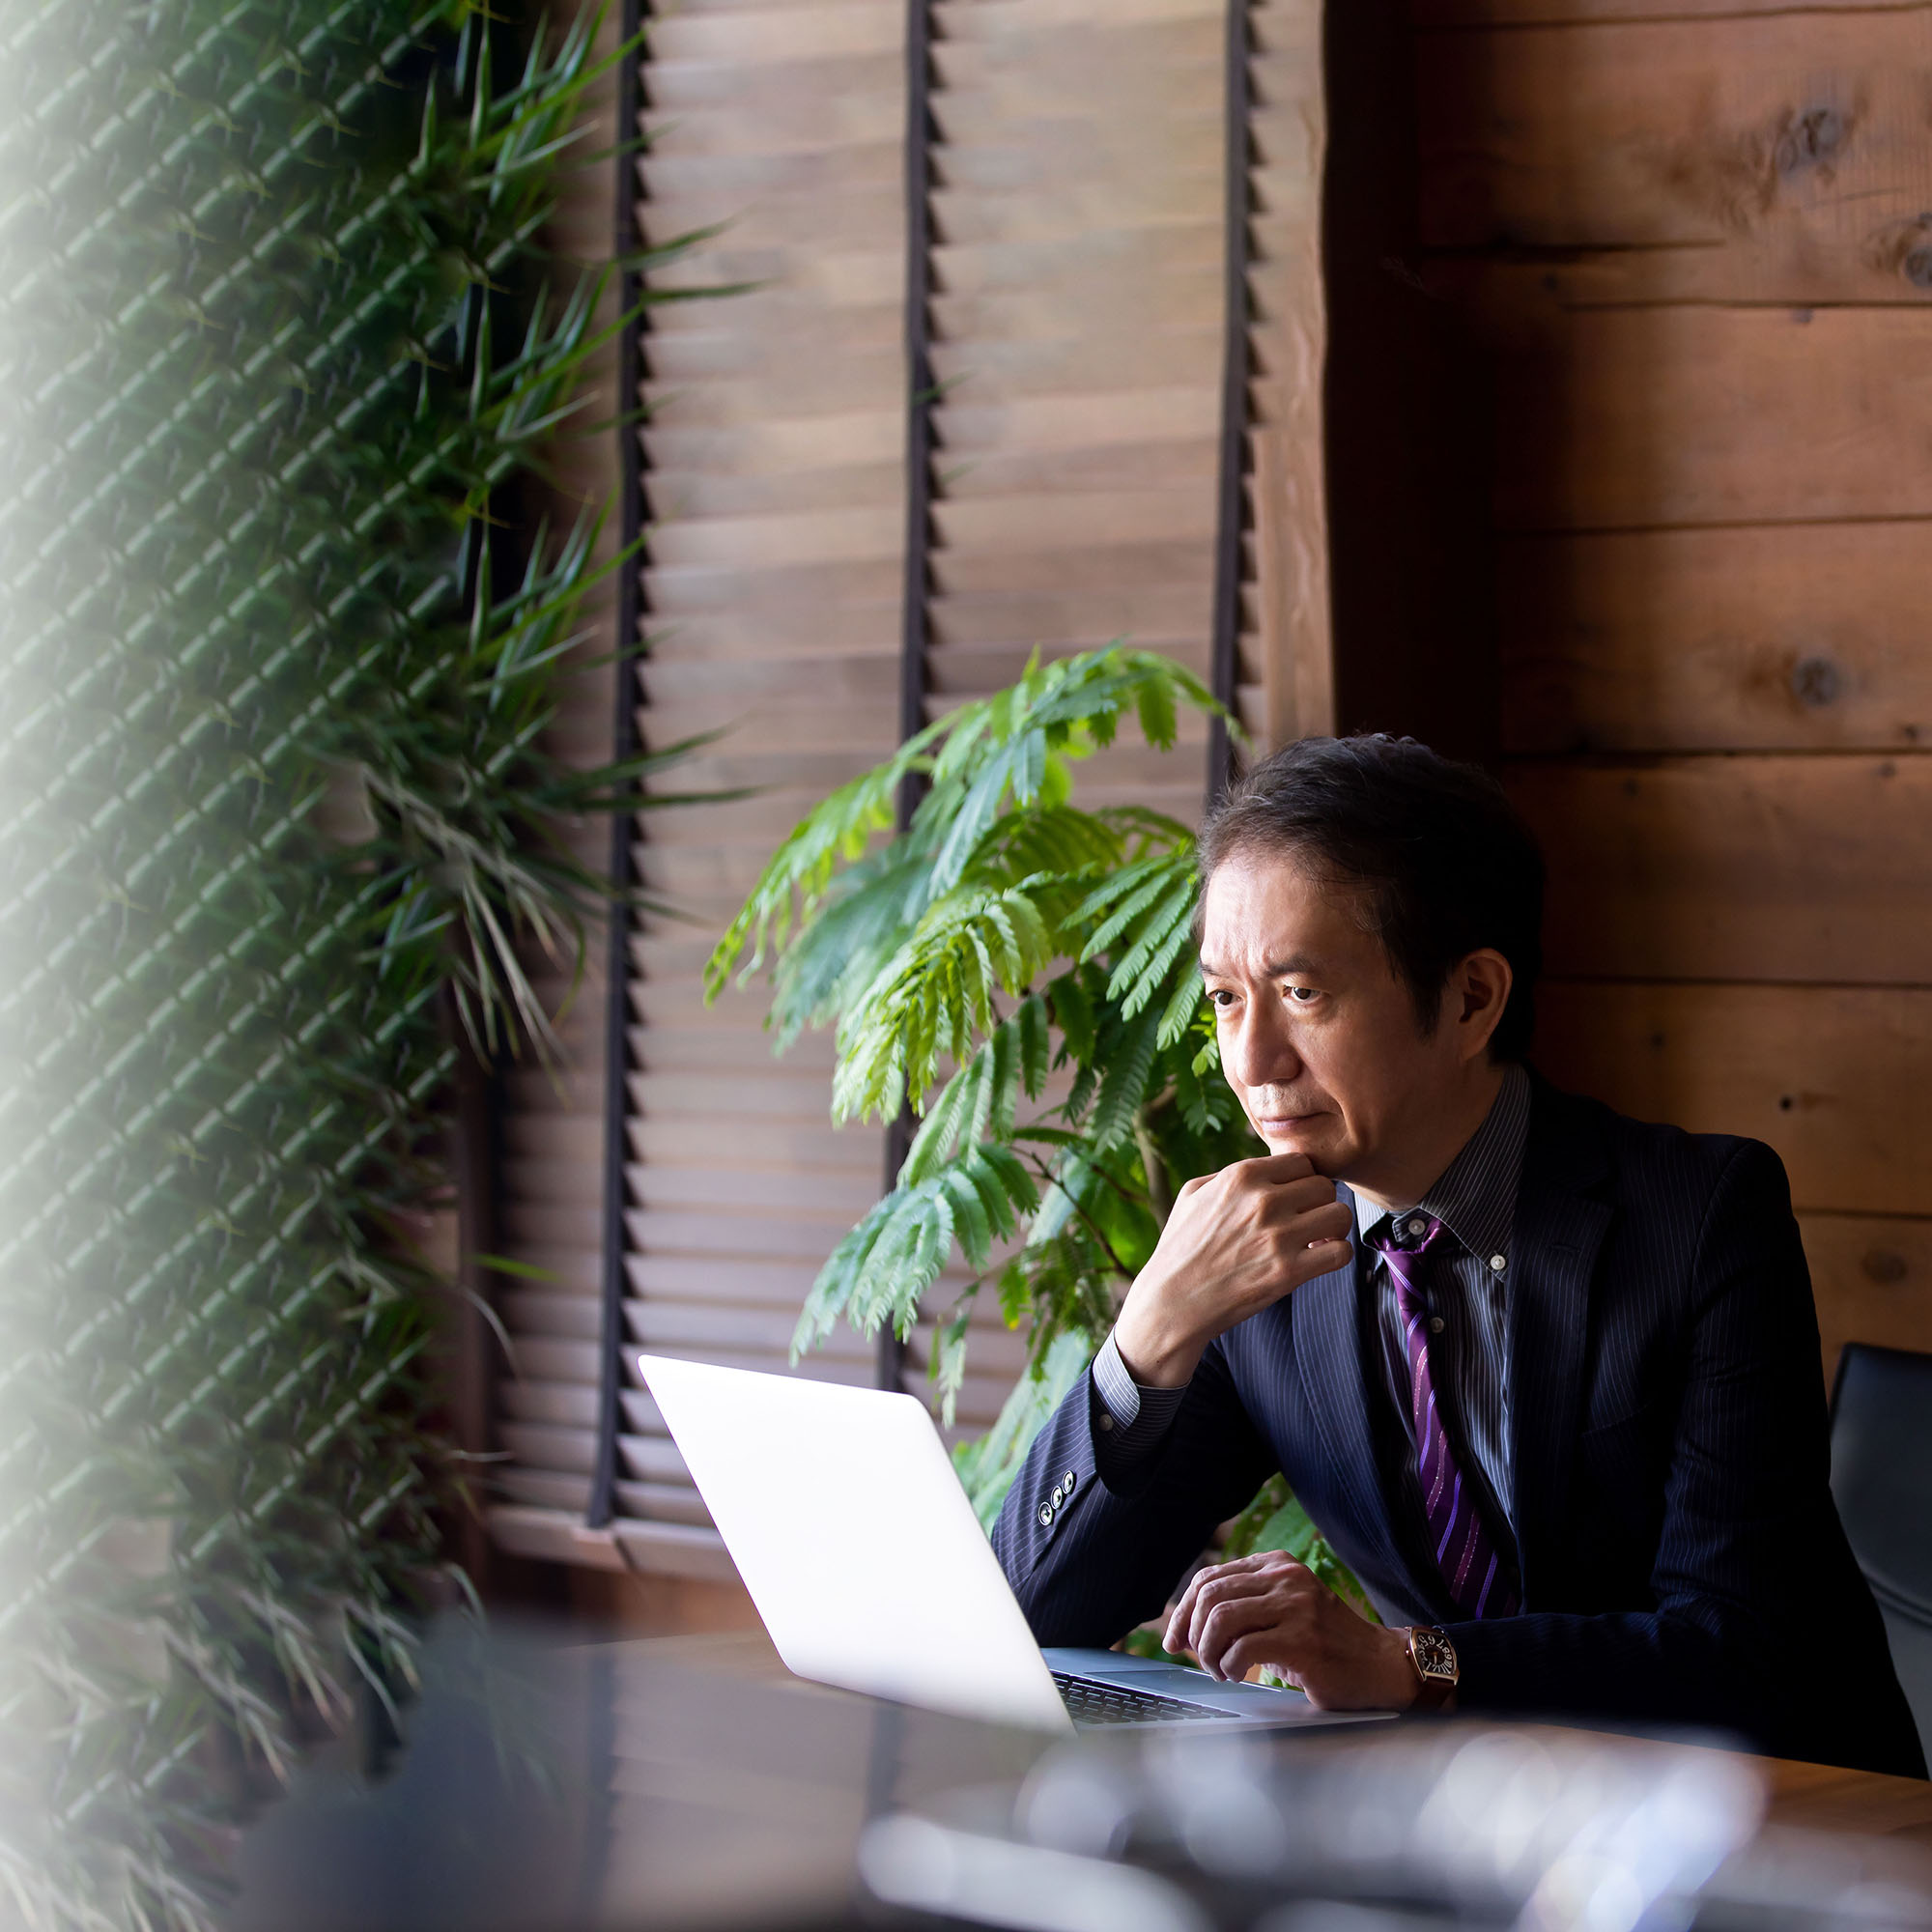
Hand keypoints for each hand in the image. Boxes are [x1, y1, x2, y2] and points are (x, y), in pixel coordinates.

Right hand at [1112, 1152, 1352, 1386]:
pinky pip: (1341, 1252)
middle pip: (1325, 1186)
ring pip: (1340, 1214)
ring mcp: (1278, 1236)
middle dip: (1318, 1204)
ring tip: (1317, 1240)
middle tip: (1307, 1222)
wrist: (1172, 1301)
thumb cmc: (1180, 1247)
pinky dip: (1336, 1255)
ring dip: (1333, 1228)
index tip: (1294, 1200)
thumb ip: (1229, 1174)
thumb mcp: (1192, 1194)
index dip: (1302, 1181)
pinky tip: (1317, 1260)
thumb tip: (1265, 1169)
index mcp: (1241, 1176)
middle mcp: (1263, 1201)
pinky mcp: (1289, 1272)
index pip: (1302, 1162)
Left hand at [1163, 1552, 1418, 1709]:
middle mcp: (1285, 1577)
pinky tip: (1238, 1676)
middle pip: (1210, 1595)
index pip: (1210, 1577)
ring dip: (1209, 1652)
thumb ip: (1244, 1607)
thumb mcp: (1284, 1610)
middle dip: (1191, 1632)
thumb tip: (1186, 1626)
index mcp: (1276, 1565)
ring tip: (1219, 1670)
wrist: (1381, 1666)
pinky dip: (1229, 1666)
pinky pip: (1243, 1649)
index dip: (1184, 1611)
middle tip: (1197, 1660)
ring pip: (1221, 1618)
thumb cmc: (1327, 1645)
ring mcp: (1296, 1606)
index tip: (1175, 1640)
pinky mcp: (1303, 1640)